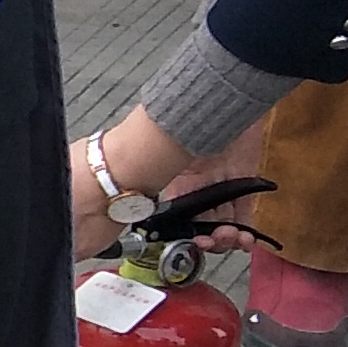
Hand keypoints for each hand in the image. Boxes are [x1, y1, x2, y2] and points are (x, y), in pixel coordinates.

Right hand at [68, 107, 265, 260]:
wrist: (221, 103)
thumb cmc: (187, 119)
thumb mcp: (157, 148)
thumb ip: (137, 162)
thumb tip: (101, 178)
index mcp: (173, 183)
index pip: (175, 217)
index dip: (181, 234)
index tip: (186, 243)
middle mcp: (196, 187)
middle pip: (200, 225)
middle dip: (205, 240)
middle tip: (208, 242)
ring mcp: (221, 186)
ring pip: (223, 224)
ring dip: (225, 238)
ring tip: (229, 238)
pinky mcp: (244, 183)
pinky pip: (246, 213)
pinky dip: (246, 230)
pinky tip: (245, 238)